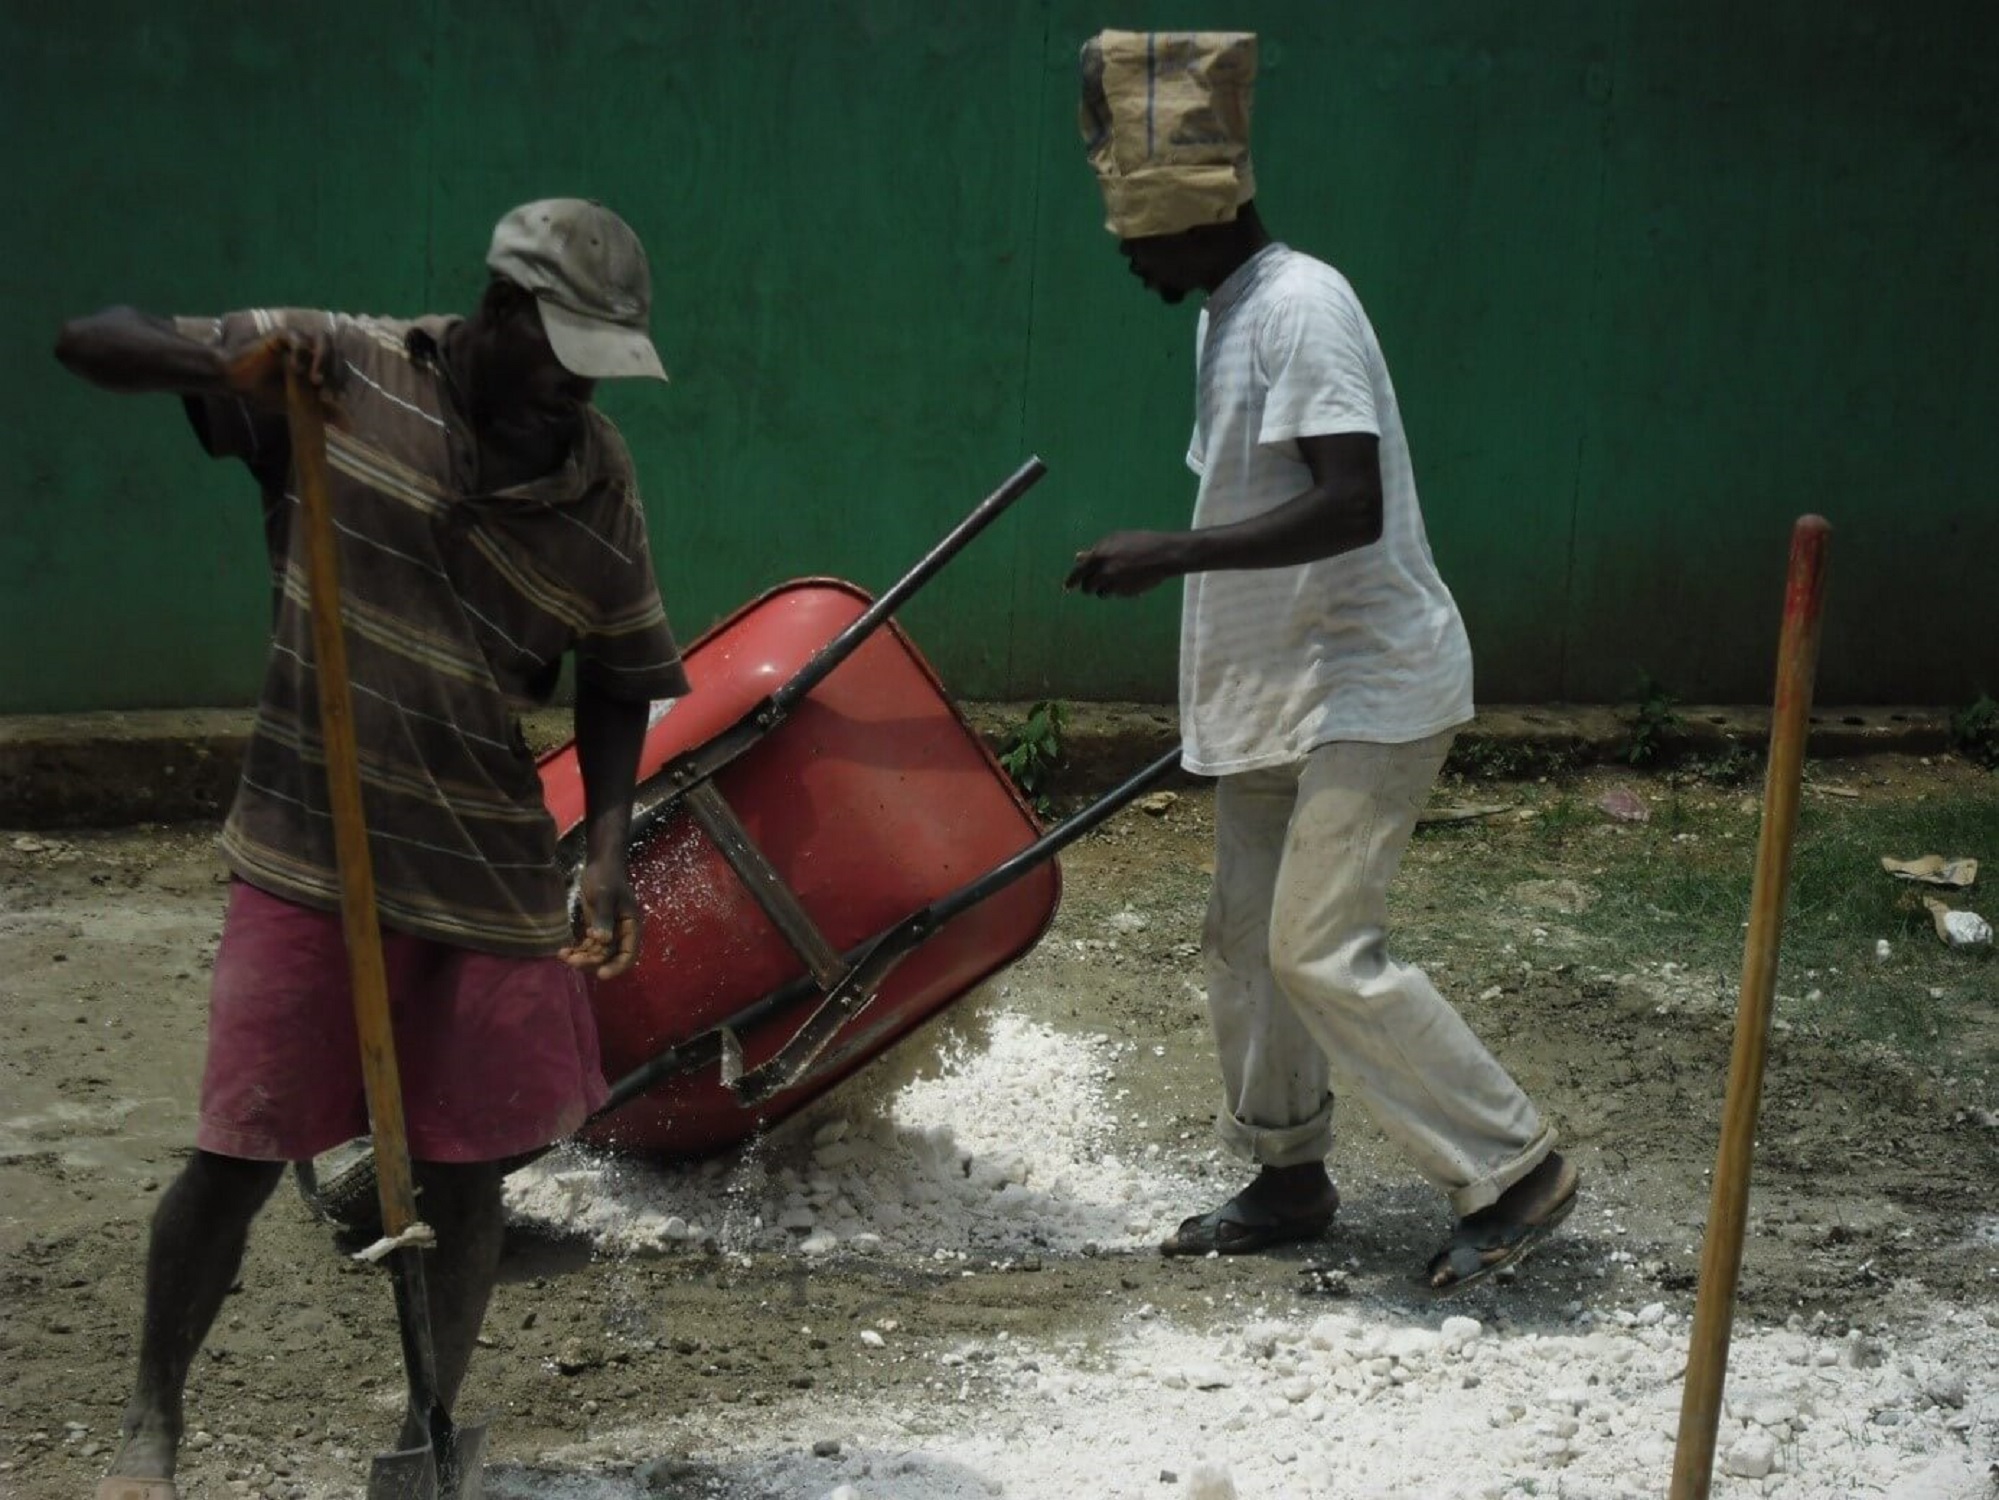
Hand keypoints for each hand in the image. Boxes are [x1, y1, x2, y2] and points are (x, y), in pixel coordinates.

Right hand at [221, 328, 340, 413]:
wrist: (239, 382)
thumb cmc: (269, 391)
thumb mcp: (301, 404)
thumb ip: (325, 410)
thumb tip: (349, 427)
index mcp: (318, 362)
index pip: (339, 367)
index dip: (340, 383)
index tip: (337, 401)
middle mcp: (311, 347)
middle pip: (334, 353)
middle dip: (333, 374)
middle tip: (327, 395)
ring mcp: (297, 339)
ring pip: (321, 339)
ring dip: (322, 359)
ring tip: (315, 380)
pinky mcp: (280, 335)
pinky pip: (296, 337)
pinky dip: (300, 351)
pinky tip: (296, 369)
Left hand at [560, 855, 643, 979]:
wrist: (601, 862)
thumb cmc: (607, 876)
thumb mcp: (604, 895)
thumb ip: (604, 918)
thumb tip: (602, 941)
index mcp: (630, 926)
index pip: (629, 954)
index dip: (616, 967)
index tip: (600, 974)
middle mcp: (621, 933)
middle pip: (610, 957)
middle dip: (592, 962)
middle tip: (572, 961)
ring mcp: (609, 931)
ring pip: (597, 954)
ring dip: (582, 958)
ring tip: (563, 956)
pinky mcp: (596, 928)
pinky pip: (589, 946)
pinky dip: (578, 951)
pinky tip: (563, 951)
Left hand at [1064, 530, 1185, 597]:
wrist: (1164, 554)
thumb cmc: (1139, 543)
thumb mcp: (1116, 540)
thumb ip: (1096, 550)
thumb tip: (1077, 557)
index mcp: (1099, 555)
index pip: (1078, 572)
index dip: (1072, 581)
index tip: (1067, 587)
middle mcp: (1104, 571)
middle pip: (1087, 587)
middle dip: (1090, 586)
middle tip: (1096, 583)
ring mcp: (1115, 584)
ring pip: (1101, 593)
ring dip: (1105, 589)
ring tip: (1118, 579)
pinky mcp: (1126, 593)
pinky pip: (1117, 594)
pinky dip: (1120, 590)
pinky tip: (1131, 580)